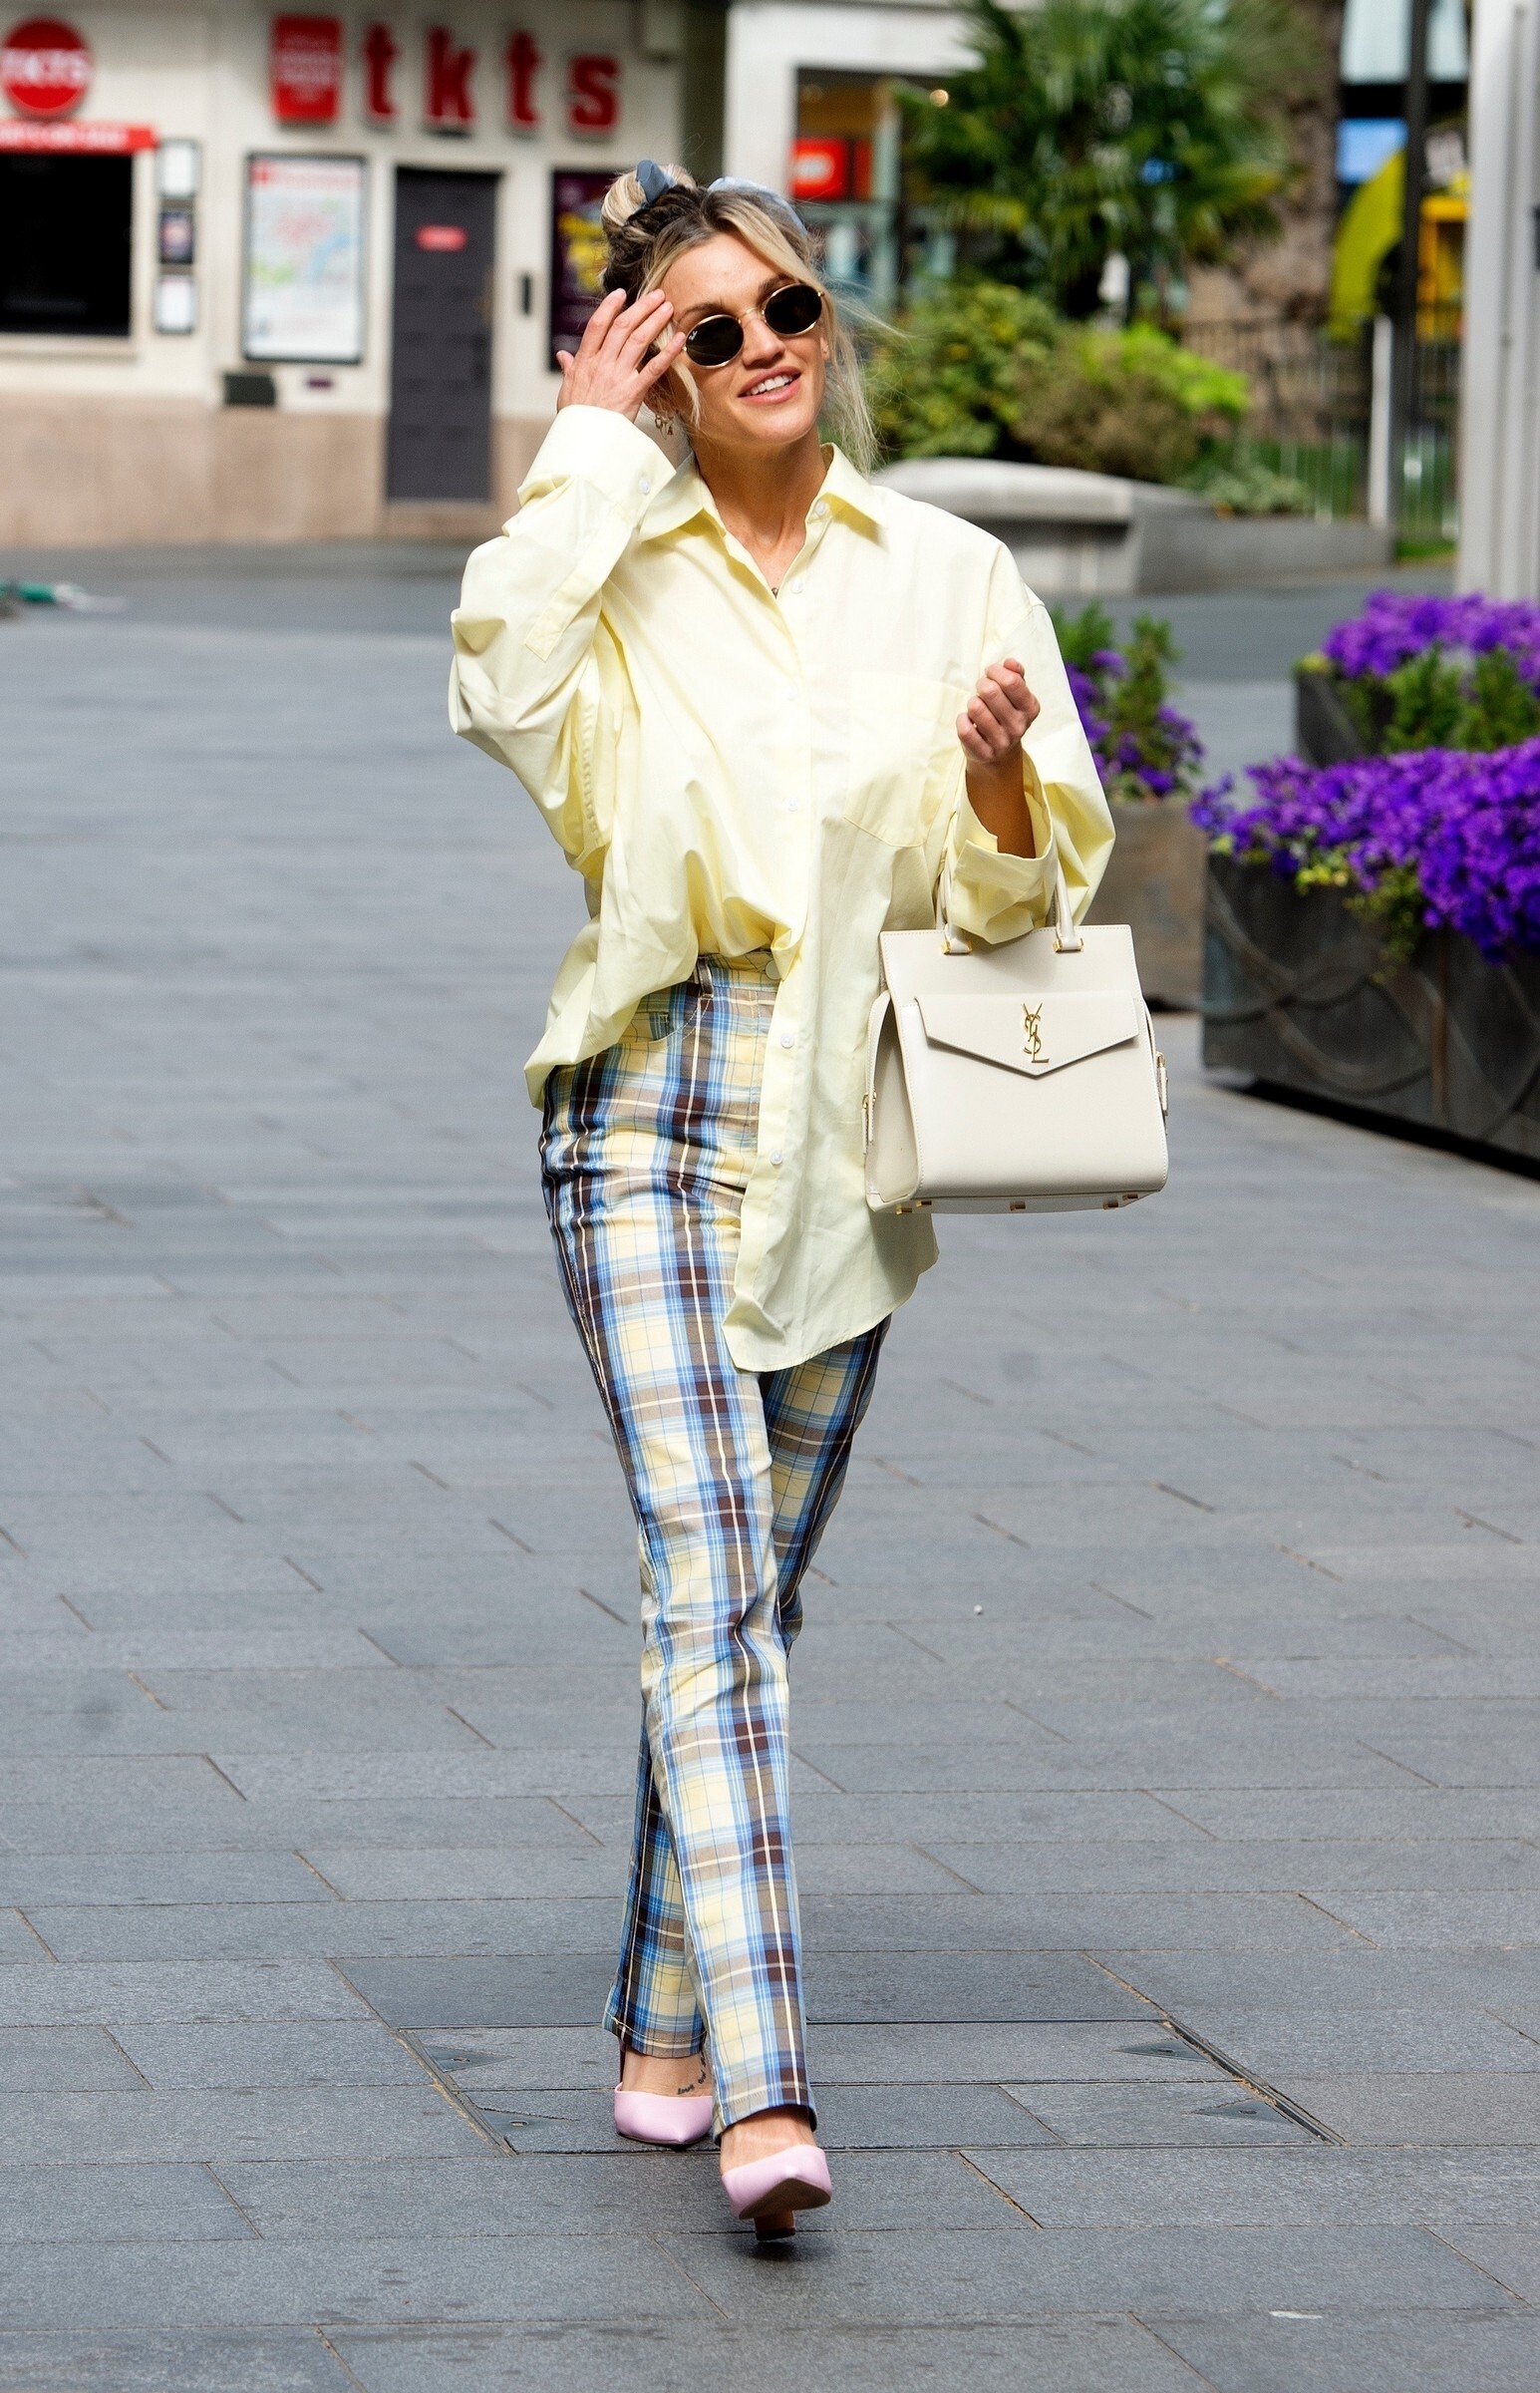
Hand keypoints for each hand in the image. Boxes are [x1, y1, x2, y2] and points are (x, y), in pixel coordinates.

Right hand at [556, 287, 685, 420]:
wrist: (582, 441)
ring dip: (655, 321)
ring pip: (639, 340)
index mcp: (585, 361)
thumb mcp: (567, 389)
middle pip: (623, 327)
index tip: (621, 293)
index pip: (597, 325)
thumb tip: (563, 356)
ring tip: (668, 307)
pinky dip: (668, 352)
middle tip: (656, 294)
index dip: (609, 306)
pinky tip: (679, 339)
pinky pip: (654, 368)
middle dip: (641, 307)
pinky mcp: (633, 392)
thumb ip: (568, 369)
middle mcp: (602, 364)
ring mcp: (618, 376)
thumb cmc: (575, 418)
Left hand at [956, 658, 1039, 768]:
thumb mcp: (1016, 694)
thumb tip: (1009, 662)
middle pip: (990, 691)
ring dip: (972, 702)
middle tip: (982, 688)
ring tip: (977, 707)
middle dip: (981, 684)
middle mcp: (1018, 726)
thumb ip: (1016, 674)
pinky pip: (964, 729)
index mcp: (1030, 708)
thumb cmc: (1006, 713)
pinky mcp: (983, 753)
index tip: (990, 672)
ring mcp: (1002, 742)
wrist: (1000, 753)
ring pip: (975, 708)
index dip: (995, 671)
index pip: (1011, 681)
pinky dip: (962, 719)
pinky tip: (968, 720)